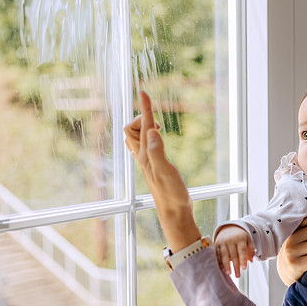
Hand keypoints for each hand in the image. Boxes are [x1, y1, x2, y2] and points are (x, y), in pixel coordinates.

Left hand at [124, 91, 201, 251]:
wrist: (175, 213)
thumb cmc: (172, 195)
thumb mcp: (166, 172)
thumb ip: (157, 151)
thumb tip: (151, 131)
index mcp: (146, 155)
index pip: (143, 126)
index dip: (145, 108)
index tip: (144, 91)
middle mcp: (143, 156)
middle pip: (131, 129)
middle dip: (141, 119)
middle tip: (157, 123)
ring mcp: (148, 161)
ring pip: (136, 137)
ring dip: (145, 127)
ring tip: (158, 129)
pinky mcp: (154, 166)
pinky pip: (146, 145)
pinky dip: (150, 136)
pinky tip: (158, 139)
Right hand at [214, 225, 254, 277]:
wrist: (229, 228)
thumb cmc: (240, 237)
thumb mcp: (248, 240)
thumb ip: (251, 250)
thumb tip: (251, 261)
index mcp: (240, 238)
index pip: (242, 250)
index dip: (243, 259)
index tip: (244, 268)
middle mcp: (230, 240)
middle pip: (233, 255)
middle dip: (235, 266)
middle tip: (238, 275)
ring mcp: (222, 242)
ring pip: (224, 255)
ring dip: (226, 265)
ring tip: (229, 273)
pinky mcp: (216, 245)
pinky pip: (217, 254)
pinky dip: (219, 262)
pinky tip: (222, 268)